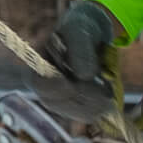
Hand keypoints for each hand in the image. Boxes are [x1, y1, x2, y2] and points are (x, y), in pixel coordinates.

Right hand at [35, 0, 123, 122]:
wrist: (89, 36)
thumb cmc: (80, 28)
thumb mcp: (79, 30)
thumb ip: (80, 49)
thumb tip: (84, 76)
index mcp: (36, 62)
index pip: (38, 82)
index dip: (53, 88)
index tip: (71, 86)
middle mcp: (42, 82)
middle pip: (54, 102)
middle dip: (79, 99)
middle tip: (102, 91)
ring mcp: (56, 95)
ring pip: (69, 111)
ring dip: (91, 105)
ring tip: (107, 93)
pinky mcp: (71, 103)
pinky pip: (81, 113)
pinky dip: (96, 109)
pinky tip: (106, 99)